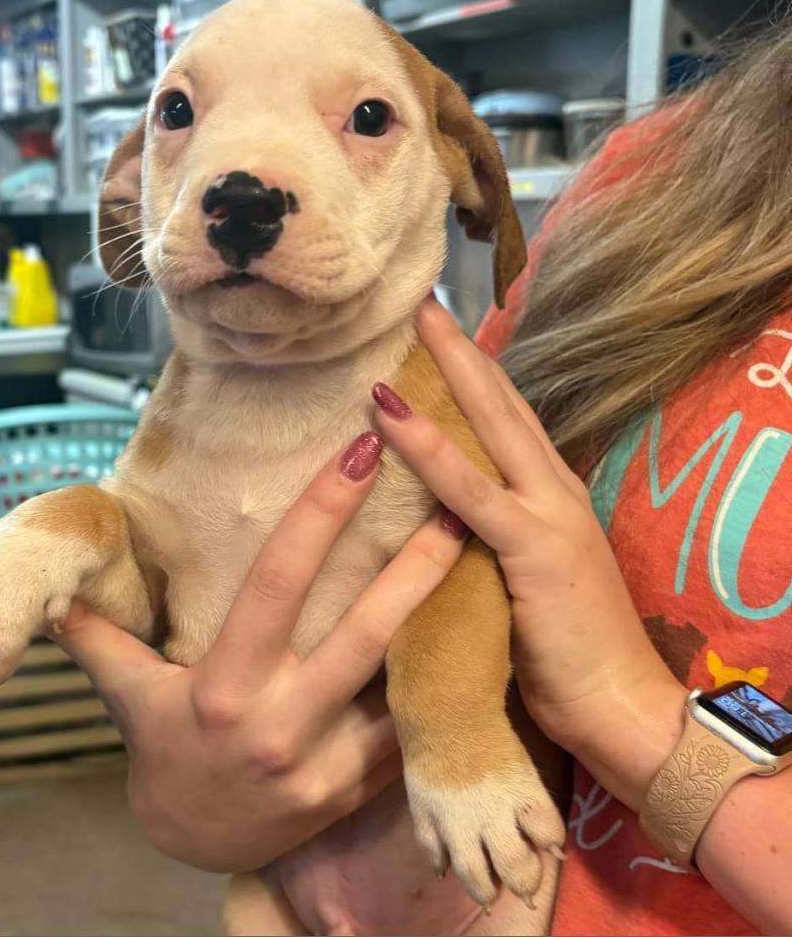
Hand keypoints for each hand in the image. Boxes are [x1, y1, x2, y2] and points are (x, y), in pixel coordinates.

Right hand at [55, 432, 466, 872]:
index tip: (359, 452)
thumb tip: (55, 587)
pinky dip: (439, 681)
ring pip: (401, 683)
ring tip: (485, 556)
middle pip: (364, 633)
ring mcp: (326, 765)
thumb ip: (97, 636)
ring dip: (445, 621)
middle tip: (460, 500)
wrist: (196, 846)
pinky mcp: (358, 790)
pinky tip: (477, 630)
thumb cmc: (165, 751)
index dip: (321, 514)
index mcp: (223, 684)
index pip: (278, 582)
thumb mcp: (128, 695)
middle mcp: (279, 723)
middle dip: (417, 565)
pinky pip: (408, 729)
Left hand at [372, 297, 685, 809]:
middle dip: (464, 350)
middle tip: (426, 300)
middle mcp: (553, 491)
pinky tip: (389, 414)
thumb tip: (445, 517)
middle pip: (503, 405)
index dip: (477, 376)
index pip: (509, 423)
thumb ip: (495, 538)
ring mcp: (546, 514)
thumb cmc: (567, 654)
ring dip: (449, 371)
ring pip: (490, 427)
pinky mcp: (532, 547)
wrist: (621, 709)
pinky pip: (467, 490)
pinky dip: (427, 448)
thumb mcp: (527, 579)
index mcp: (551, 498)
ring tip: (415, 324)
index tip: (444, 337)